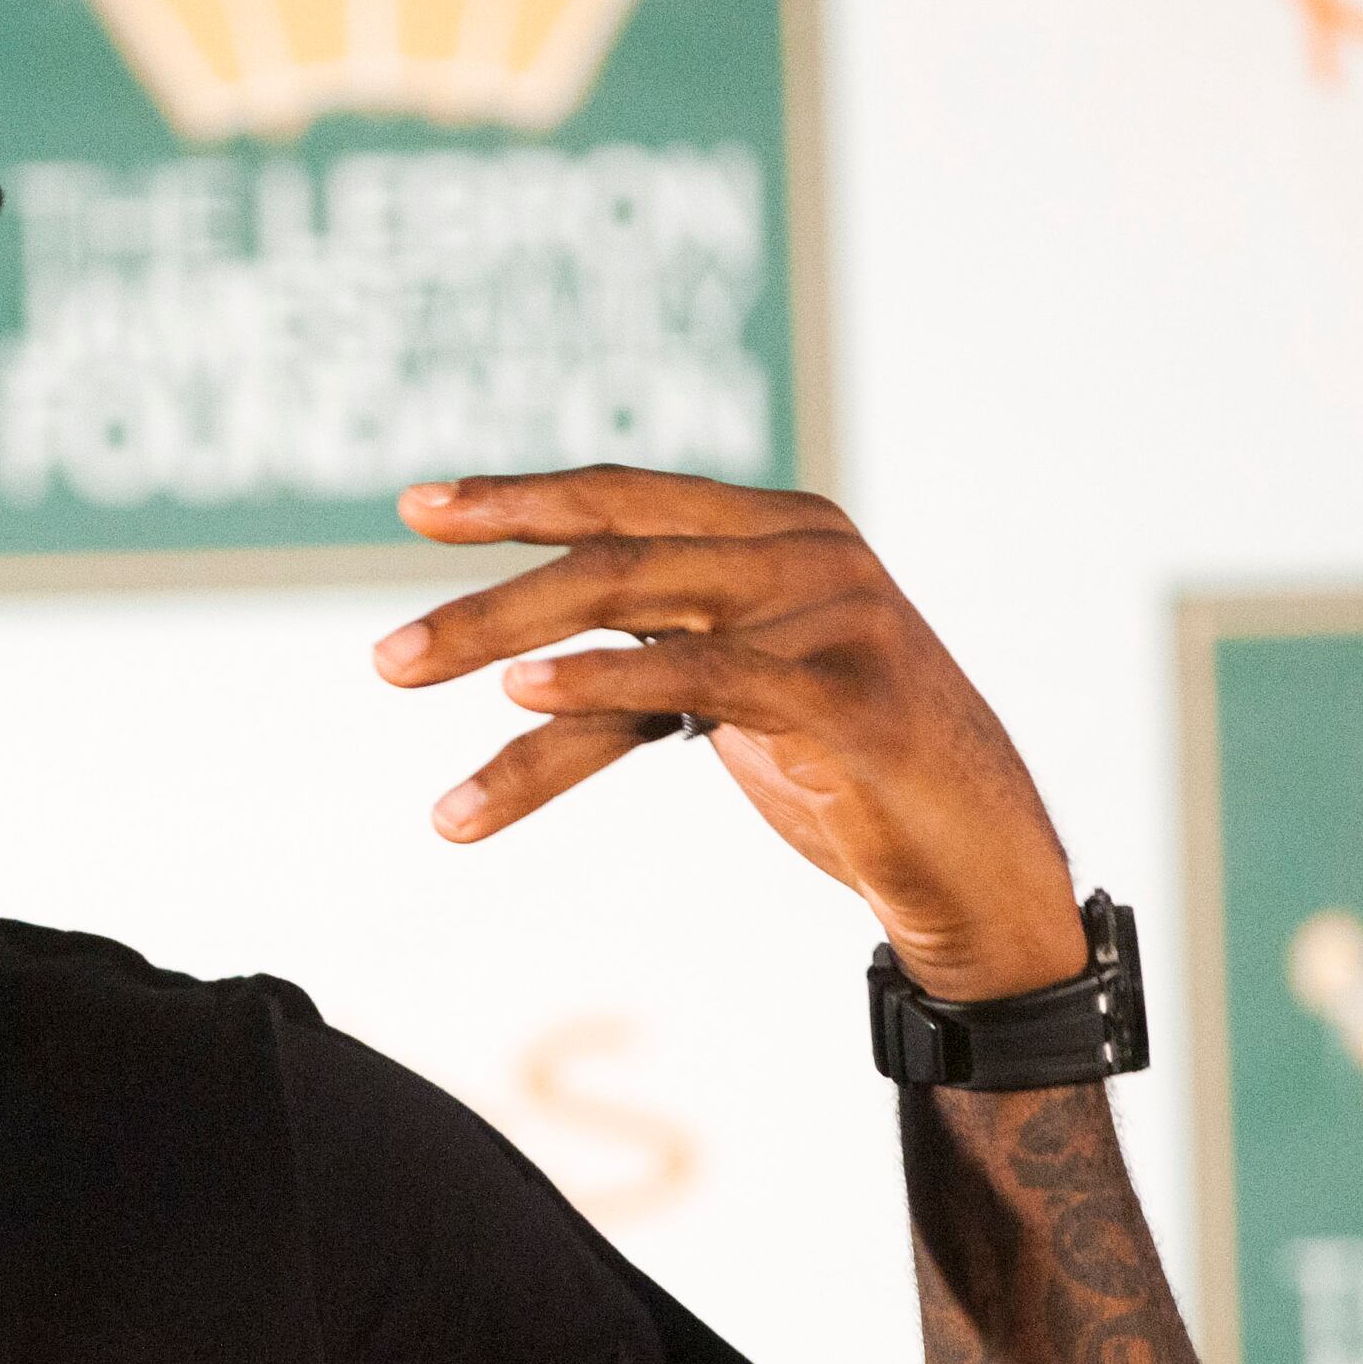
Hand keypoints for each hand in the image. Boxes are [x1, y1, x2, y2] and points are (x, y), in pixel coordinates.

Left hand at [371, 468, 1085, 1001]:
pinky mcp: (843, 698)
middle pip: (611, 551)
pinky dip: (598, 685)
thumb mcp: (741, 692)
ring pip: (632, 603)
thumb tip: (522, 654)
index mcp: (779, 530)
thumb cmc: (850, 778)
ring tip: (404, 676)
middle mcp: (805, 551)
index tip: (418, 507)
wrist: (978, 868)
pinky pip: (696, 679)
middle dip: (486, 600)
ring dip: (501, 642)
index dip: (518, 499)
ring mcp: (830, 615)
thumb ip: (658, 648)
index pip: (625, 496)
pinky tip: (519, 699)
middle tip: (385, 660)